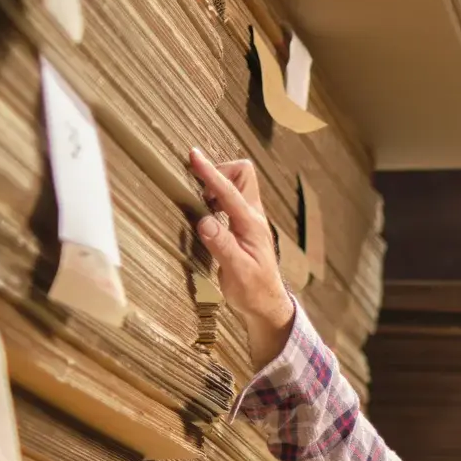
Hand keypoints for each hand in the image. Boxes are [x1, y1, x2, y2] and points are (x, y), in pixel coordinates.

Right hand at [188, 148, 295, 370]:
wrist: (267, 305)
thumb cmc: (253, 291)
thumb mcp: (236, 271)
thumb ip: (222, 245)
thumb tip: (205, 220)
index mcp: (251, 224)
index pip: (230, 191)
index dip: (211, 173)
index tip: (194, 156)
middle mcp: (253, 217)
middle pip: (242, 174)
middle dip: (219, 171)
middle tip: (198, 188)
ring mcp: (250, 220)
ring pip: (237, 184)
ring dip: (217, 184)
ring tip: (199, 201)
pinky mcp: (243, 226)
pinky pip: (231, 199)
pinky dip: (216, 197)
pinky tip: (206, 212)